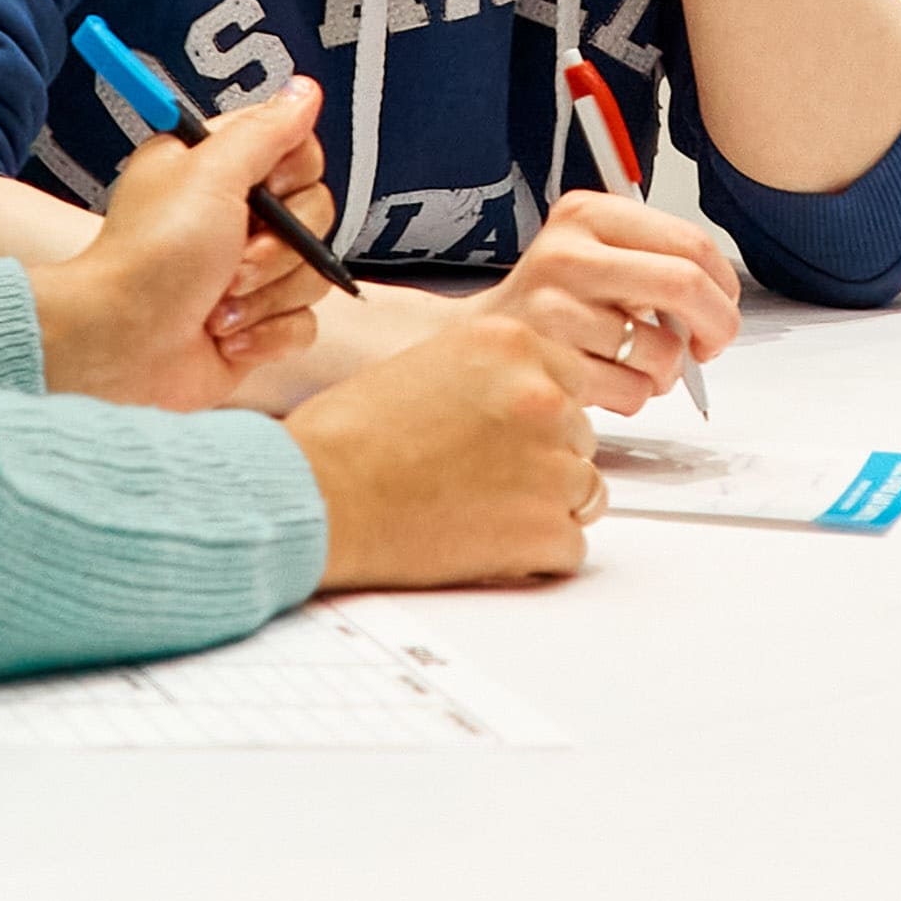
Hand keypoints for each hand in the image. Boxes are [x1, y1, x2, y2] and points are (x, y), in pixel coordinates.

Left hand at [31, 81, 333, 409]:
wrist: (121, 343)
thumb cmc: (152, 255)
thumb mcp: (209, 175)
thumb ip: (265, 131)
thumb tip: (304, 89)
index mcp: (220, 171)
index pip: (299, 154)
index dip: (291, 178)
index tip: (263, 193)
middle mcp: (237, 219)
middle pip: (316, 216)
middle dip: (276, 249)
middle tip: (230, 260)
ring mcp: (250, 276)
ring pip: (313, 273)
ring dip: (266, 294)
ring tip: (217, 306)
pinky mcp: (257, 325)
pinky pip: (303, 324)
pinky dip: (266, 335)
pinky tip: (224, 337)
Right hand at [285, 313, 601, 587]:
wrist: (316, 496)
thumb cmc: (343, 437)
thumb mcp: (422, 366)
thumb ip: (485, 378)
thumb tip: (512, 405)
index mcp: (511, 345)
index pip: (570, 380)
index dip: (537, 415)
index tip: (514, 435)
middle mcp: (541, 397)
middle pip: (579, 436)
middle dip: (541, 460)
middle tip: (485, 479)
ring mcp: (550, 465)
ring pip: (584, 491)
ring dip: (543, 507)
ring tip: (481, 513)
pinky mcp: (545, 529)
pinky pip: (571, 546)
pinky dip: (536, 555)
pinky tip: (485, 545)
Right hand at [476, 192, 741, 413]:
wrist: (476, 345)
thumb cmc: (550, 305)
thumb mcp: (594, 256)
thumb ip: (653, 260)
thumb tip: (721, 298)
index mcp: (585, 215)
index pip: (689, 242)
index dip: (722, 283)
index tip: (720, 305)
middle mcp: (565, 255)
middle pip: (684, 284)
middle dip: (716, 325)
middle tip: (710, 344)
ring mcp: (554, 310)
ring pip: (662, 350)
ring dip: (664, 371)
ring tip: (635, 365)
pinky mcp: (550, 365)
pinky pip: (633, 390)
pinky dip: (634, 396)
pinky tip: (607, 382)